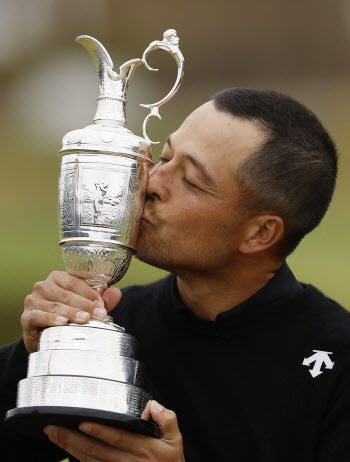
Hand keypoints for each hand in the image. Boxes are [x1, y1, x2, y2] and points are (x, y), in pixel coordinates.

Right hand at [21, 271, 121, 352]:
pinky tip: (64, 323)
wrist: (46, 339)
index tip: (102, 302)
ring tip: (86, 319)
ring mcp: (33, 301)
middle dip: (85, 304)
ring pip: (55, 305)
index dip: (90, 291)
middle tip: (100, 314)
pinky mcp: (27, 317)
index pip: (75, 280)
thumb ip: (102, 299)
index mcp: (58, 278)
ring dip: (72, 312)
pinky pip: (39, 316)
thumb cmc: (68, 317)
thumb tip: (116, 292)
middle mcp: (43, 286)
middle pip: (66, 293)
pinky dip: (52, 319)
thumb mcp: (88, 307)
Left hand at [44, 400, 184, 461]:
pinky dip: (77, 460)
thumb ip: (166, 419)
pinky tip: (66, 451)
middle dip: (72, 439)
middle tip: (54, 429)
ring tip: (54, 436)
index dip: (99, 431)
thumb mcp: (175, 439)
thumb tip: (152, 405)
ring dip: (69, 449)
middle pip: (95, 451)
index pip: (117, 438)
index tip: (83, 422)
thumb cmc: (170, 461)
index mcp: (143, 448)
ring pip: (89, 461)